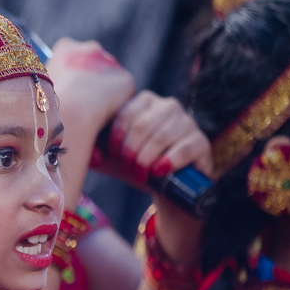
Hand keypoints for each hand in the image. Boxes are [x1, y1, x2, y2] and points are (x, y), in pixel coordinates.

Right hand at [43, 38, 134, 141]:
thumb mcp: (41, 85)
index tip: (69, 88)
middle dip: (91, 78)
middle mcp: (90, 48)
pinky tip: (104, 115)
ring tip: (92, 111)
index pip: (72, 56)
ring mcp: (110, 63)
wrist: (69, 113)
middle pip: (94, 63)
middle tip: (82, 101)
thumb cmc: (49, 104)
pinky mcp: (125, 80)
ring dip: (104, 90)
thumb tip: (56, 89)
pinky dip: (116, 104)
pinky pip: (122, 94)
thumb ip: (53, 79)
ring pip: (110, 78)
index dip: (71, 73)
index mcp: (67, 48)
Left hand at [93, 90, 212, 187]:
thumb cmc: (137, 165)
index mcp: (144, 102)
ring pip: (162, 136)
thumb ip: (96, 150)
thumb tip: (88, 152)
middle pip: (142, 126)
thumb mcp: (113, 157)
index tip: (113, 155)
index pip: (125, 113)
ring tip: (141, 174)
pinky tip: (159, 171)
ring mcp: (187, 122)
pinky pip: (185, 147)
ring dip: (146, 159)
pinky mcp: (201, 141)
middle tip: (128, 168)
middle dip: (130, 151)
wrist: (167, 187)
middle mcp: (168, 106)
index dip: (116, 137)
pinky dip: (169, 160)